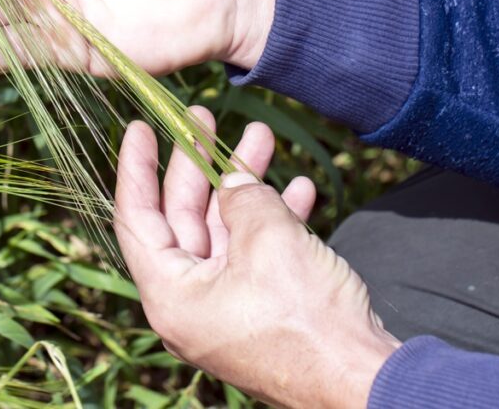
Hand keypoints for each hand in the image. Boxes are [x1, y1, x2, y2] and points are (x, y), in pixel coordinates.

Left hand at [113, 108, 400, 408]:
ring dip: (245, 185)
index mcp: (170, 293)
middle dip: (198, 165)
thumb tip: (236, 182)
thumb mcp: (268, 239)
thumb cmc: (306, 318)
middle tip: (206, 119)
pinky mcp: (262, 311)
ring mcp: (227, 308)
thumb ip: (243, 198)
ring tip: (261, 139)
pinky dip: (275, 220)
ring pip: (225, 231)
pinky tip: (299, 188)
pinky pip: (257, 256)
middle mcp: (190, 302)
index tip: (139, 127)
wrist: (362, 380)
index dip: (136, 167)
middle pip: (182, 219)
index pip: (136, 218)